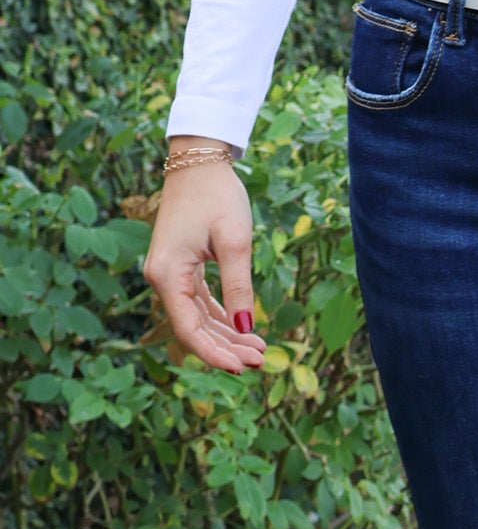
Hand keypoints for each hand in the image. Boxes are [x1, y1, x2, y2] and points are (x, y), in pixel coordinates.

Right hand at [143, 138, 267, 373]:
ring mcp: (170, 274)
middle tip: (264, 360)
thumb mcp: (235, 242)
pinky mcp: (181, 268)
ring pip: (199, 318)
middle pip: (194, 328)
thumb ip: (239, 287)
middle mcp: (162, 278)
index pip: (189, 330)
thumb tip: (246, 328)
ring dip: (227, 336)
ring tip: (261, 349)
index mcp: (167, 275)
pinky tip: (244, 329)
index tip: (245, 368)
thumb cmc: (216, 196)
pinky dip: (222, 318)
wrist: (199, 160)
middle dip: (228, 348)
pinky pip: (200, 303)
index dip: (216, 354)